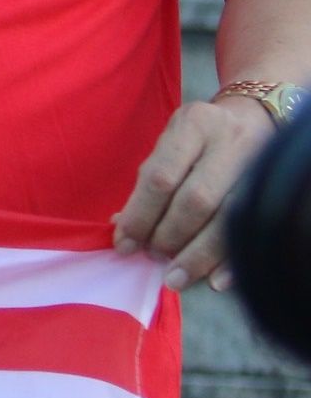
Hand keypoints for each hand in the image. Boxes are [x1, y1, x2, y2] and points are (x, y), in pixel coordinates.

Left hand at [112, 94, 277, 289]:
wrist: (257, 116)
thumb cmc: (202, 134)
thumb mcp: (172, 141)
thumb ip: (149, 179)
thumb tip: (122, 226)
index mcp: (194, 125)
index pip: (162, 177)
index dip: (141, 215)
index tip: (125, 244)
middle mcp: (229, 143)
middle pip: (196, 200)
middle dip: (170, 236)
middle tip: (154, 258)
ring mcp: (258, 166)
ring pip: (228, 219)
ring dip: (198, 255)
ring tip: (175, 277)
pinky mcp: (275, 189)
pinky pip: (255, 231)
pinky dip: (232, 260)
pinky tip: (215, 280)